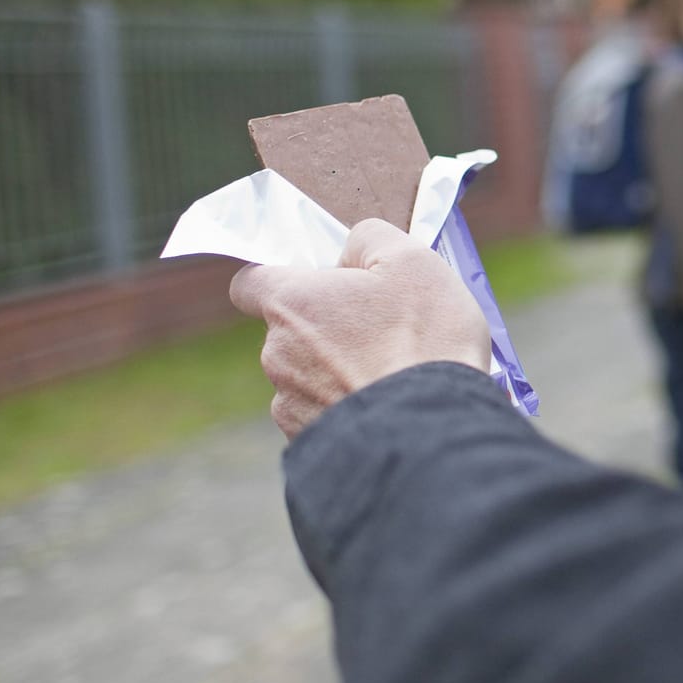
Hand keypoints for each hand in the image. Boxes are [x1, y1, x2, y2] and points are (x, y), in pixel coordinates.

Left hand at [230, 219, 491, 437]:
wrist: (432, 433)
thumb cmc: (423, 341)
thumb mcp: (412, 261)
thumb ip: (370, 239)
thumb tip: (351, 251)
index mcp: (291, 303)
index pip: (250, 282)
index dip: (282, 280)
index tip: (320, 286)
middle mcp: (277, 354)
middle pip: (289, 331)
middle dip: (327, 329)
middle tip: (381, 331)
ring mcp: (290, 405)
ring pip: (307, 377)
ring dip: (337, 373)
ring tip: (391, 376)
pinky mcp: (309, 443)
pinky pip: (323, 416)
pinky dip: (348, 410)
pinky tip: (386, 408)